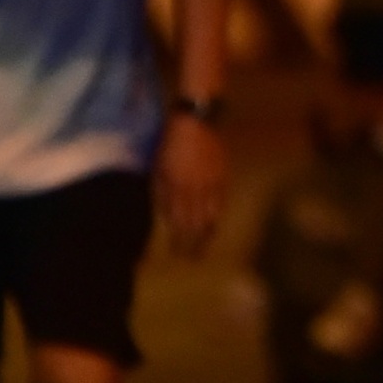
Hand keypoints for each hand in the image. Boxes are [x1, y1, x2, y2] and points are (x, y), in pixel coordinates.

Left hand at [154, 110, 228, 255]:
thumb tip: (166, 216)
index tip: (177, 255)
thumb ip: (162, 193)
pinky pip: (221, 202)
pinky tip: (215, 224)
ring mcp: (212, 184)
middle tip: (193, 260)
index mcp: (178, 188)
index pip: (180, 222)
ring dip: (208, 235)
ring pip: (212, 216)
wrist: (196, 122)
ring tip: (206, 248)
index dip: (179, 240)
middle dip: (195, 244)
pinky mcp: (223, 176)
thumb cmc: (170, 143)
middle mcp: (197, 190)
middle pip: (197, 224)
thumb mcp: (159, 168)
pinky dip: (218, 216)